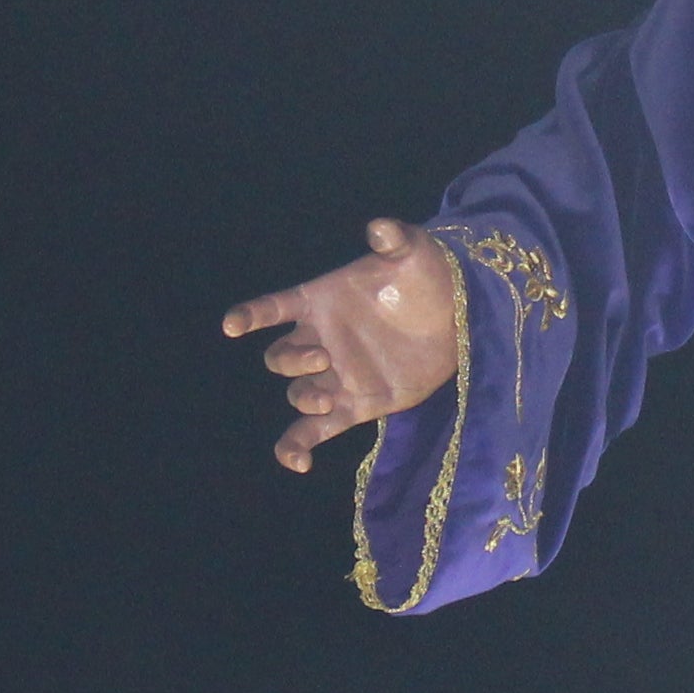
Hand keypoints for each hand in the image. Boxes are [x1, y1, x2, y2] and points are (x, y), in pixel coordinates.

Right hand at [222, 219, 464, 470]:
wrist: (459, 316)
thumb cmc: (428, 276)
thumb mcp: (413, 252)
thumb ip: (395, 239)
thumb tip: (380, 227)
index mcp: (321, 302)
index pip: (273, 308)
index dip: (251, 315)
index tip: (234, 325)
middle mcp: (320, 340)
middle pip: (281, 358)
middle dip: (292, 361)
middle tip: (325, 359)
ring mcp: (336, 375)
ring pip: (297, 393)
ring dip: (304, 397)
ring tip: (331, 399)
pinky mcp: (356, 405)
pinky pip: (312, 430)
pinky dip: (297, 447)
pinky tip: (299, 464)